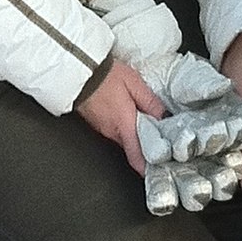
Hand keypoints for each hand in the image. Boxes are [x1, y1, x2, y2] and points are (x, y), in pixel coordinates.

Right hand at [76, 59, 164, 175]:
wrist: (77, 71)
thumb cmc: (103, 76)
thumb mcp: (134, 83)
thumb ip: (150, 102)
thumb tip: (164, 116)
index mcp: (124, 125)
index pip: (137, 158)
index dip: (149, 168)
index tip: (160, 169)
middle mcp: (112, 132)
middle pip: (133, 147)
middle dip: (147, 145)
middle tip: (162, 139)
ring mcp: (102, 128)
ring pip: (124, 138)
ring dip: (135, 133)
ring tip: (148, 123)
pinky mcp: (95, 122)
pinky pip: (114, 130)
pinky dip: (124, 126)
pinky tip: (129, 113)